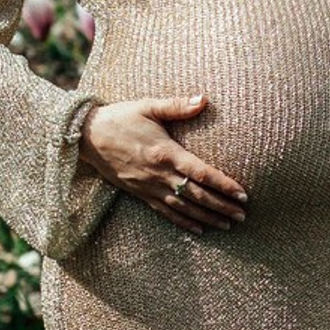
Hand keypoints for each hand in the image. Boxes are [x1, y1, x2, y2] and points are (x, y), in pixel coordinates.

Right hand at [78, 94, 248, 230]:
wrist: (87, 136)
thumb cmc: (120, 117)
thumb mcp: (148, 106)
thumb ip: (177, 106)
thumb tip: (203, 99)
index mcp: (165, 153)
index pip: (201, 173)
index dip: (223, 185)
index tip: (242, 194)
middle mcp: (159, 174)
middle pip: (197, 195)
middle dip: (222, 206)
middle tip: (243, 216)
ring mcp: (149, 187)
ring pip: (184, 208)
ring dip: (207, 218)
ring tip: (228, 225)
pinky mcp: (140, 194)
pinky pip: (165, 212)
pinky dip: (183, 222)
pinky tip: (199, 229)